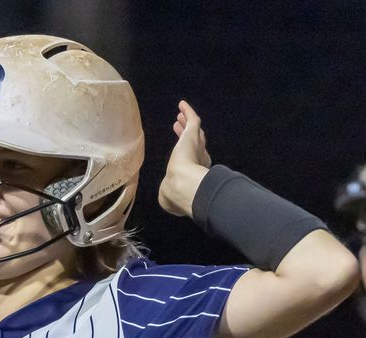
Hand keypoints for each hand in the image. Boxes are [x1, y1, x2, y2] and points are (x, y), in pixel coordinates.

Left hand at [158, 100, 212, 217]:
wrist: (184, 185)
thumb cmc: (177, 192)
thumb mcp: (173, 198)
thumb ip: (172, 200)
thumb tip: (168, 206)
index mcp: (194, 171)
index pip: (192, 158)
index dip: (189, 152)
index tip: (182, 148)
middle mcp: (198, 157)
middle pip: (194, 141)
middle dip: (187, 134)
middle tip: (179, 126)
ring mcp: (196, 144)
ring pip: (192, 130)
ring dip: (186, 122)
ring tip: (179, 116)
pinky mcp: (192, 134)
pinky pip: (192, 119)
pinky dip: (188, 111)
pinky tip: (182, 104)